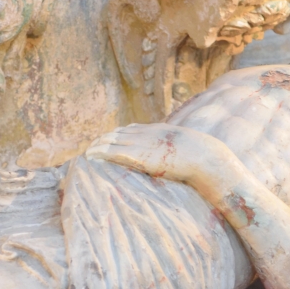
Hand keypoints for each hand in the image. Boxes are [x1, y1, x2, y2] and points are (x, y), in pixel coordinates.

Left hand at [85, 123, 216, 185]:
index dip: (118, 134)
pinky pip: (112, 151)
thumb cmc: (200, 156)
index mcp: (157, 130)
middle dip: (104, 139)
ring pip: (111, 140)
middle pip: (117, 133)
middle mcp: (145, 133)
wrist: (201, 155)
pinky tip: (90, 156)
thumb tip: (184, 160)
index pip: (131, 129)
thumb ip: (178, 150)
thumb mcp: (188, 148)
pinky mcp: (136, 155)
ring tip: (88, 152)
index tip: (110, 140)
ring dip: (97, 146)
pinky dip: (99, 152)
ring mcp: (140, 142)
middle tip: (93, 147)